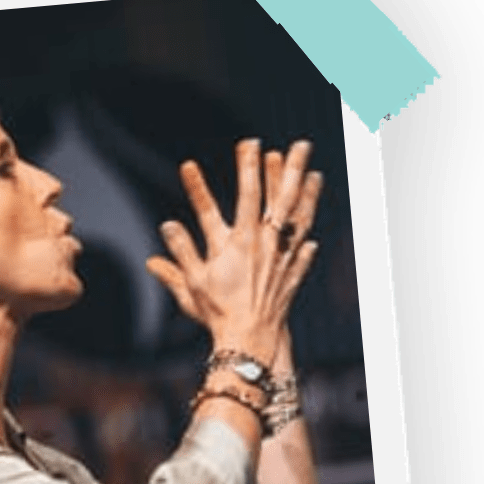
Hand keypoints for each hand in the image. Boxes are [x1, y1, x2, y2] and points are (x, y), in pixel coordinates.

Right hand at [146, 139, 321, 365]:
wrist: (250, 339)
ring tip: (316, 173)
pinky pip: (304, 253)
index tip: (249, 143)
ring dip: (308, 195)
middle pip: (282, 199)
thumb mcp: (190, 281)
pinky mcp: (292, 276)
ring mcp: (282, 259)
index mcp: (240, 242)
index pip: (246, 195)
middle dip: (290, 169)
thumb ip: (180, 252)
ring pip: (300, 220)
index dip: (247, 168)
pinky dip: (307, 240)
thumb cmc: (217, 312)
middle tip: (300, 144)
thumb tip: (167, 226)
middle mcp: (266, 245)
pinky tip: (312, 236)